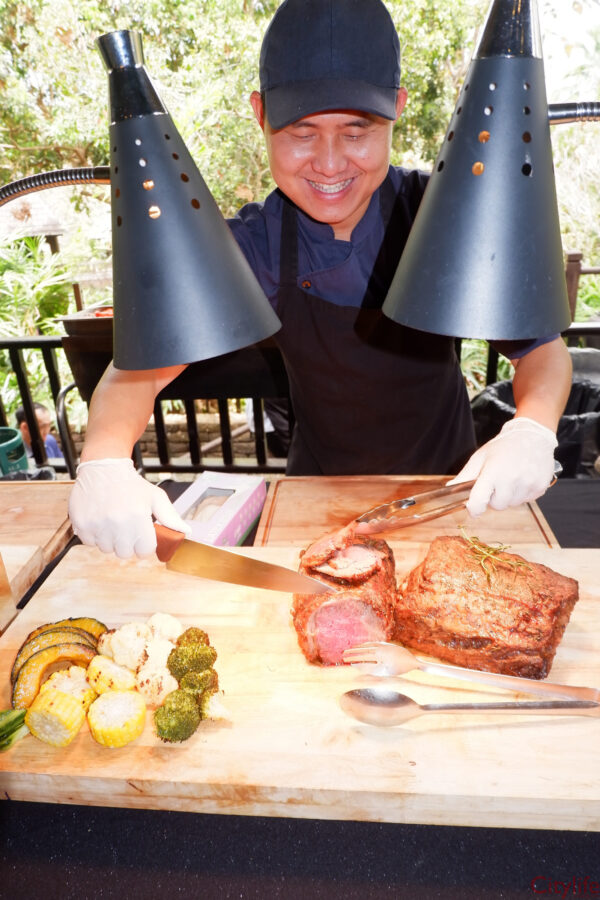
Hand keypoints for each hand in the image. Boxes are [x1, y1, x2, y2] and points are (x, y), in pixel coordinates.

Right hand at [68, 458, 190, 558]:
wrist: (103, 468)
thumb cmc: (132, 484)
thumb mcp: (155, 497)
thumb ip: (171, 517)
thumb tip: (186, 532)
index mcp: (138, 517)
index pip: (144, 551)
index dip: (144, 545)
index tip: (142, 536)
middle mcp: (117, 522)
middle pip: (125, 553)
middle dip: (128, 543)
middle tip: (126, 527)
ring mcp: (97, 524)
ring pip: (107, 550)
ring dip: (110, 540)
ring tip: (112, 521)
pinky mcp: (81, 524)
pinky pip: (90, 543)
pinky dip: (94, 535)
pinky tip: (99, 519)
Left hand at [448, 417, 557, 517]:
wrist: (532, 435)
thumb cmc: (504, 446)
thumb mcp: (480, 457)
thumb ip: (465, 475)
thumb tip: (450, 488)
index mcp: (493, 472)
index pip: (479, 501)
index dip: (474, 508)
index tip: (473, 509)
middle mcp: (511, 479)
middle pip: (497, 506)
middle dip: (494, 497)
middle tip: (498, 481)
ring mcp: (528, 484)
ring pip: (512, 504)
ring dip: (509, 496)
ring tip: (512, 477)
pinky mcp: (540, 487)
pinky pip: (526, 500)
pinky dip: (522, 493)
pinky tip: (522, 478)